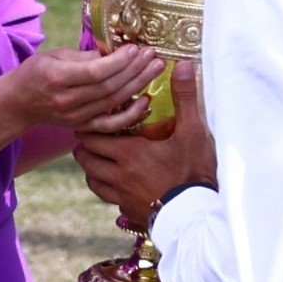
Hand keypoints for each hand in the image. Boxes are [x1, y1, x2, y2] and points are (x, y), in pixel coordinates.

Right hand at [8, 44, 163, 133]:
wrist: (19, 104)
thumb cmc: (36, 73)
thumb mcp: (55, 55)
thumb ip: (85, 55)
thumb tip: (116, 51)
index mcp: (57, 78)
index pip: (95, 71)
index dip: (118, 61)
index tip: (135, 48)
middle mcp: (67, 100)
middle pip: (109, 86)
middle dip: (135, 70)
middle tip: (153, 56)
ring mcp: (76, 117)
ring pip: (113, 102)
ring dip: (138, 85)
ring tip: (154, 69)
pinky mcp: (82, 127)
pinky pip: (111, 125)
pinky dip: (130, 115)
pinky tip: (145, 102)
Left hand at [74, 61, 215, 225]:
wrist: (196, 216)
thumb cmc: (194, 171)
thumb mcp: (193, 132)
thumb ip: (185, 98)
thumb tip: (184, 65)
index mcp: (128, 152)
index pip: (92, 136)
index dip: (89, 127)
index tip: (92, 120)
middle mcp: (118, 174)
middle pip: (86, 158)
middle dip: (86, 146)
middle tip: (93, 137)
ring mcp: (121, 196)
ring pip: (92, 180)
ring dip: (93, 168)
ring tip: (100, 160)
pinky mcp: (129, 211)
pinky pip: (109, 199)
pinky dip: (107, 189)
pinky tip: (118, 185)